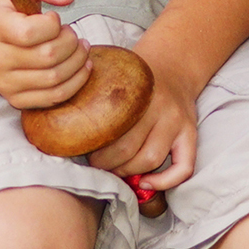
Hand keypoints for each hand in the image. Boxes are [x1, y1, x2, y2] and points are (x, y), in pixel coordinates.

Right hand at [0, 0, 89, 110]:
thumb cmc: (11, 12)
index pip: (30, 32)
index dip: (52, 24)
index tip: (54, 18)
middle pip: (47, 56)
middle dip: (70, 42)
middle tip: (72, 34)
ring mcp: (4, 82)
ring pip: (54, 78)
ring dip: (78, 61)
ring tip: (80, 48)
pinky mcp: (15, 99)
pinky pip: (54, 97)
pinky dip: (76, 82)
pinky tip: (81, 66)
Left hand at [86, 56, 198, 194]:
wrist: (173, 66)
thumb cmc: (137, 77)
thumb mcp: (115, 75)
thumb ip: (94, 92)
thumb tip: (57, 116)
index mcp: (138, 93)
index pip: (111, 128)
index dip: (93, 147)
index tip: (81, 150)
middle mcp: (161, 108)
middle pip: (129, 148)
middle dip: (107, 164)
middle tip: (96, 164)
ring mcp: (178, 123)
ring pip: (151, 159)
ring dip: (128, 172)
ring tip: (115, 170)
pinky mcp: (190, 135)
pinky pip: (184, 168)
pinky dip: (164, 182)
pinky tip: (145, 183)